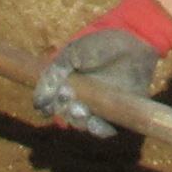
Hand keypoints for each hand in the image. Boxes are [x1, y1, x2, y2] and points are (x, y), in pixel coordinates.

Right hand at [35, 0, 171, 128]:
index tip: (45, 104)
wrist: (132, 41)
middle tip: (68, 98)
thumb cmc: (100, 45)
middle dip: (64, 111)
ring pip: (85, 124)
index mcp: (68, 86)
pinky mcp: (119, 113)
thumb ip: (54, 73)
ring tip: (82, 111)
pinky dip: (101, 130)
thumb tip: (39, 101)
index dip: (47, 106)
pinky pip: (108, 129)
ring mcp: (101, 108)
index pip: (52, 104)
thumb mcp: (72, 53)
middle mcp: (83, 100)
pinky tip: (97, 123)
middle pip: (67, 116)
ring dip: (80, 122)